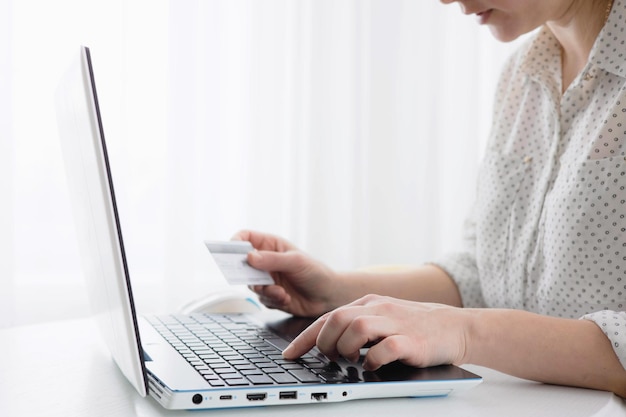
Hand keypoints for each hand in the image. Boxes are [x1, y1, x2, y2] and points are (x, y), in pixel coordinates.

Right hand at [232, 230, 338, 317]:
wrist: (328, 296)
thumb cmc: (316, 272)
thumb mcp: (296, 261)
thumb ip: (272, 259)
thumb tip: (249, 257)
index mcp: (270, 245)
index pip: (245, 238)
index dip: (235, 242)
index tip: (231, 252)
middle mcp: (265, 261)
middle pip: (242, 263)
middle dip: (247, 274)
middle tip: (257, 280)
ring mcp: (267, 279)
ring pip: (252, 285)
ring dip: (265, 290)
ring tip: (280, 292)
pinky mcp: (270, 296)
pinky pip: (262, 299)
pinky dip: (273, 300)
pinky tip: (286, 298)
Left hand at [282, 294, 469, 370]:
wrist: (456, 326)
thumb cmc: (415, 326)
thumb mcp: (382, 318)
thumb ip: (357, 325)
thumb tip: (325, 344)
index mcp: (368, 303)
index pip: (328, 317)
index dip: (304, 337)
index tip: (289, 354)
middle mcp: (379, 309)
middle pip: (337, 318)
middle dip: (325, 342)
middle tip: (330, 357)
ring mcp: (395, 323)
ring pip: (356, 328)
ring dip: (346, 348)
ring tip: (351, 360)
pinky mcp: (412, 341)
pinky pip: (385, 348)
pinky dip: (373, 360)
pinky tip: (373, 365)